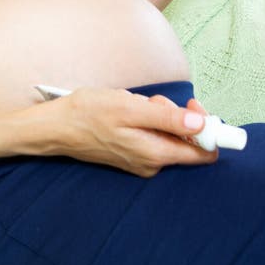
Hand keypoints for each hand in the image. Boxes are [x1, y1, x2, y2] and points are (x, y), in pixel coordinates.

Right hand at [46, 87, 218, 176]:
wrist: (57, 126)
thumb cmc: (90, 114)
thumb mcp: (130, 108)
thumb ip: (168, 118)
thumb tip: (202, 124)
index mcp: (156, 154)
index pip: (204, 152)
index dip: (207, 128)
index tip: (194, 106)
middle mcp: (153, 163)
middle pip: (186, 140)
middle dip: (175, 115)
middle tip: (151, 101)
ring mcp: (142, 160)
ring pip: (168, 134)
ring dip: (158, 114)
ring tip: (133, 105)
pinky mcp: (132, 154)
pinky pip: (152, 136)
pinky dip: (146, 120)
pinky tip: (126, 112)